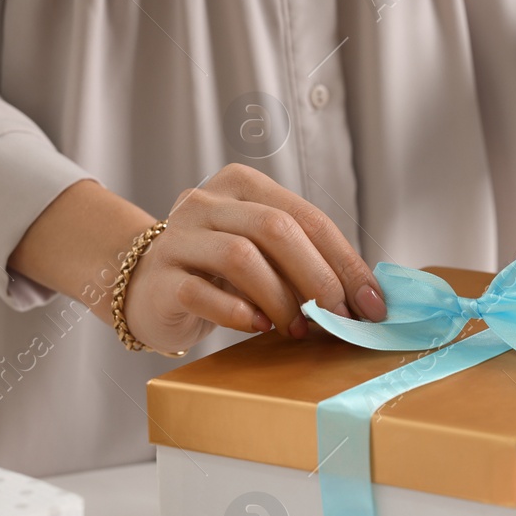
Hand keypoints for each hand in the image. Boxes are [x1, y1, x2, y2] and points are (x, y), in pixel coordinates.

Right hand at [124, 164, 385, 352]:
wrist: (142, 286)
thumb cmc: (216, 273)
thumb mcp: (261, 254)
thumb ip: (303, 261)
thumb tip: (364, 297)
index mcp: (242, 185)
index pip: (307, 217)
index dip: (345, 262)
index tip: (373, 303)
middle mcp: (207, 202)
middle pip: (275, 229)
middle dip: (319, 278)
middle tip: (339, 318)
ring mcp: (177, 237)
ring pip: (241, 257)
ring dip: (280, 299)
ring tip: (297, 329)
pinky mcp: (159, 277)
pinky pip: (202, 292)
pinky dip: (237, 312)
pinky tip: (256, 326)